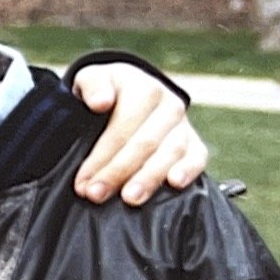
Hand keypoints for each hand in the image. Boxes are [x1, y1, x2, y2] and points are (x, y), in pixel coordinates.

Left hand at [71, 64, 206, 204]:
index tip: (82, 182)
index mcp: (143, 87)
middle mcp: (168, 104)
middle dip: (118, 172)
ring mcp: (184, 125)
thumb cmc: (104, 93)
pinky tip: (175, 185)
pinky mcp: (195, 144)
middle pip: (145, 142)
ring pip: (171, 152)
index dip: (102, 155)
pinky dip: (189, 170)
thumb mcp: (90, 80)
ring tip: (130, 198)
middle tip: (96, 194)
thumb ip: (92, 87)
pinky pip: (198, 157)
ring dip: (150, 178)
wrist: (127, 95)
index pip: (123, 124)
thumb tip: (100, 102)